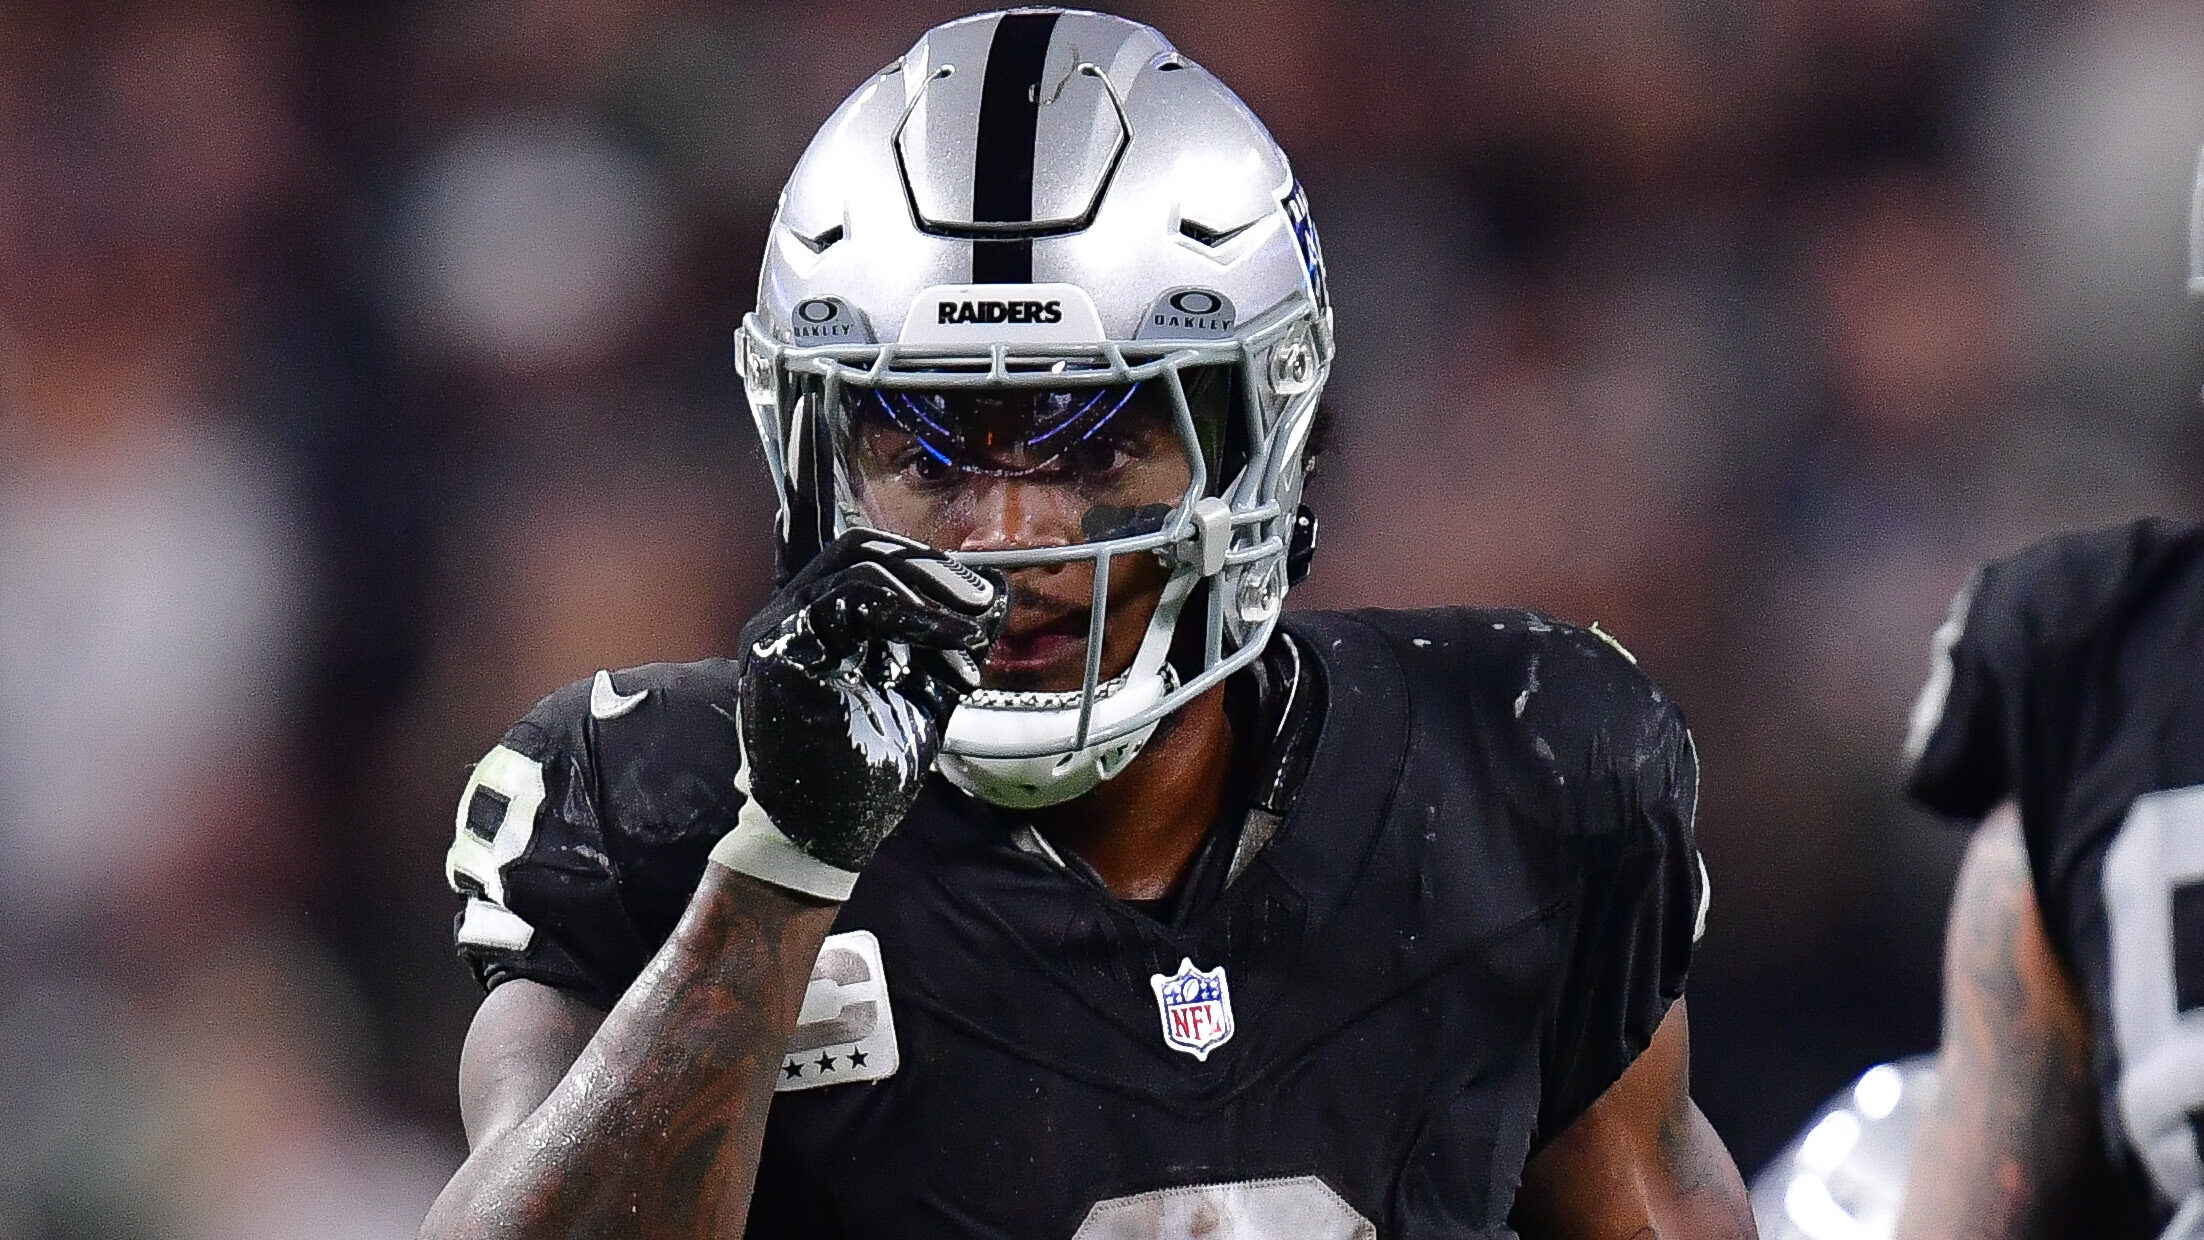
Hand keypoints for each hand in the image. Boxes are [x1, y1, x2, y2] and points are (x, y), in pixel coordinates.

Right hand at [733, 528, 1004, 875]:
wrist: (835, 831)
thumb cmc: (873, 764)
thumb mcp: (929, 688)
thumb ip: (954, 641)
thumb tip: (998, 591)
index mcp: (821, 622)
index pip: (864, 557)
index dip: (925, 564)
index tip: (976, 600)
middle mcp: (793, 615)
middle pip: (861, 548)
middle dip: (931, 569)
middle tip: (977, 603)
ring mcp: (779, 627)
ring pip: (860, 565)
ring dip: (930, 593)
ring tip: (967, 633)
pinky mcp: (778, 647)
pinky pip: (850, 599)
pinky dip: (912, 611)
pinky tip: (950, 636)